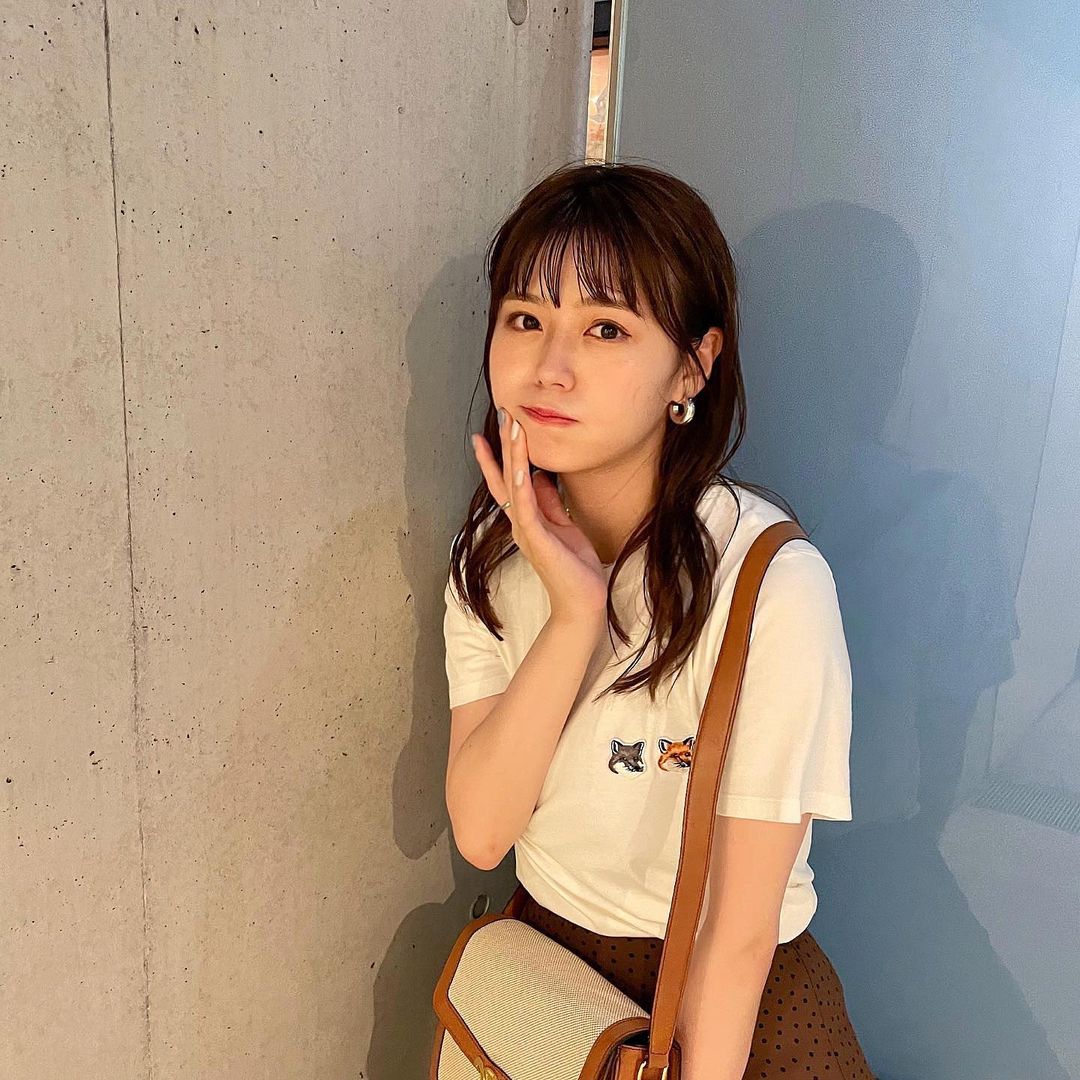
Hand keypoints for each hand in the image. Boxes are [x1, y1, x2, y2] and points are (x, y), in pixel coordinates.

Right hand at [472, 408, 609, 623]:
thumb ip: (550, 502)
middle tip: (502, 413)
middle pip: (507, 476)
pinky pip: (526, 508)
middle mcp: (521, 522)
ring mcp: (526, 530)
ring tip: (511, 427)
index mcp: (527, 518)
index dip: (499, 456)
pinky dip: (522, 487)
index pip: (509, 480)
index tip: (490, 431)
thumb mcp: (564, 526)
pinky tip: (521, 468)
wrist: (581, 602)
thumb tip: (541, 476)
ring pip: (514, 485)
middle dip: (504, 444)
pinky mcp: (537, 540)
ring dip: (512, 455)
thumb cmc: (574, 568)